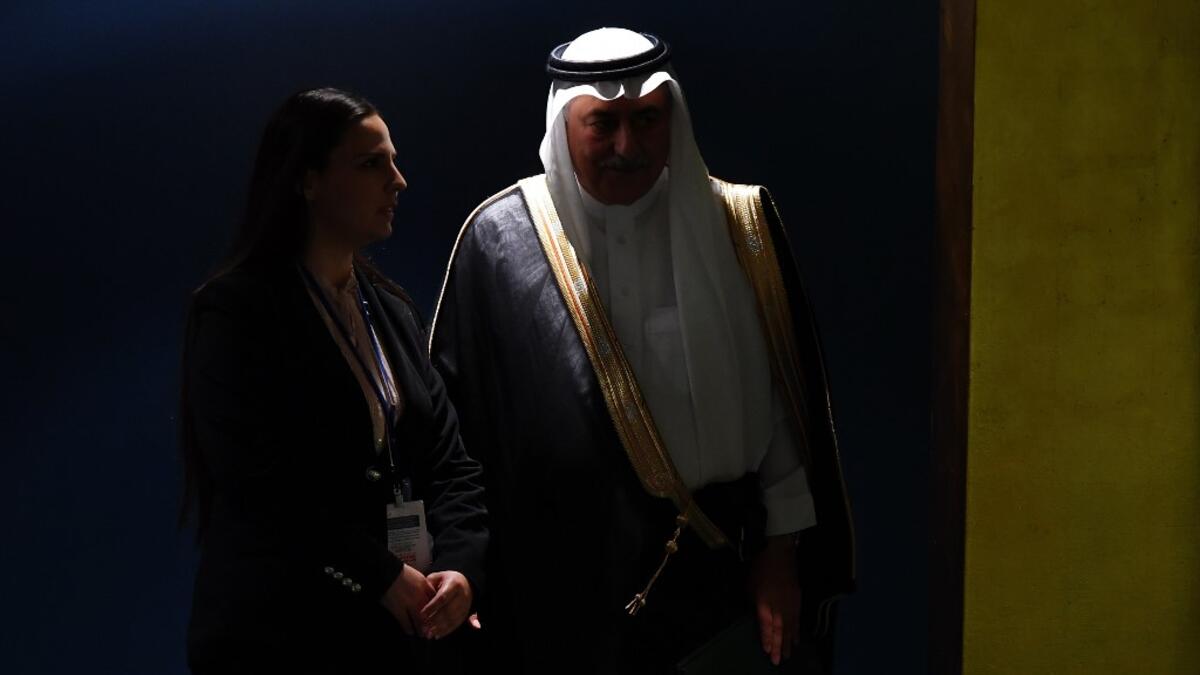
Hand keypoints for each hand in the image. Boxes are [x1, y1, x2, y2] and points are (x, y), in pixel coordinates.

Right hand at [380, 564, 435, 635]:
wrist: (385, 571)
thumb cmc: (400, 572)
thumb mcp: (417, 576)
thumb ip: (424, 585)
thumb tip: (430, 594)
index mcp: (424, 586)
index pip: (436, 601)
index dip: (438, 610)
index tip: (440, 617)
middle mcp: (419, 596)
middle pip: (430, 613)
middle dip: (432, 623)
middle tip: (434, 631)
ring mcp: (409, 604)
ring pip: (419, 620)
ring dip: (422, 629)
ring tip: (424, 634)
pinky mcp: (398, 610)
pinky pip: (406, 622)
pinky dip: (409, 628)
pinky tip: (410, 631)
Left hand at [418, 570, 475, 638]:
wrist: (465, 584)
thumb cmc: (446, 580)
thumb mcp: (438, 577)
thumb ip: (428, 585)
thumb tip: (419, 597)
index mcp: (454, 584)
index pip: (443, 597)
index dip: (432, 607)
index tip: (422, 615)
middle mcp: (462, 595)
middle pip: (448, 610)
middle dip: (435, 620)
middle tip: (423, 627)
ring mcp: (465, 606)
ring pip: (452, 619)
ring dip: (440, 628)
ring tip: (428, 634)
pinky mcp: (465, 614)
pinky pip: (456, 624)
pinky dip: (446, 631)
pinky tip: (436, 635)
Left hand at [747, 535, 802, 664]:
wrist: (780, 553)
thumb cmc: (760, 568)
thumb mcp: (750, 585)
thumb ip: (754, 602)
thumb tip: (758, 616)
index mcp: (765, 600)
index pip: (766, 624)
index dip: (767, 638)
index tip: (768, 650)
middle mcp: (779, 604)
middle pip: (779, 628)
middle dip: (778, 645)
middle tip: (778, 660)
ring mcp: (790, 602)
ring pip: (790, 626)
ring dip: (788, 641)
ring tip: (787, 655)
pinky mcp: (797, 599)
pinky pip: (797, 618)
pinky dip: (796, 630)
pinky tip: (796, 639)